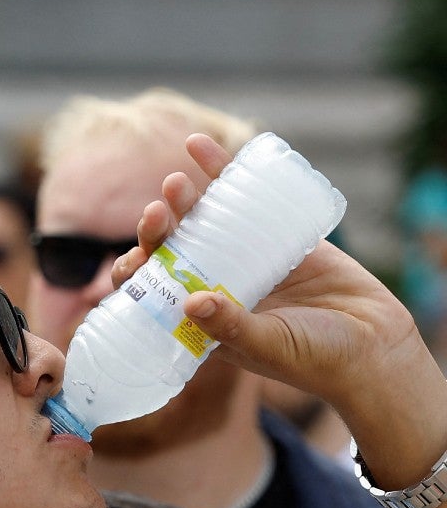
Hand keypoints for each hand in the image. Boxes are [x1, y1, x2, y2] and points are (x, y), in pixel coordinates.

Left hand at [115, 135, 446, 482]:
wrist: (374, 345)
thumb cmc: (315, 359)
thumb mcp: (268, 346)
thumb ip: (231, 326)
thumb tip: (190, 301)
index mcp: (199, 318)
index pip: (153, 291)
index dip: (135, 272)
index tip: (132, 260)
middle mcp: (216, 284)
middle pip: (173, 249)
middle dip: (158, 230)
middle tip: (156, 213)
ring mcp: (245, 257)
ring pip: (205, 221)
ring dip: (185, 200)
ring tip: (174, 182)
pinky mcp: (278, 235)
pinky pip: (247, 200)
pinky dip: (226, 174)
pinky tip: (204, 148)